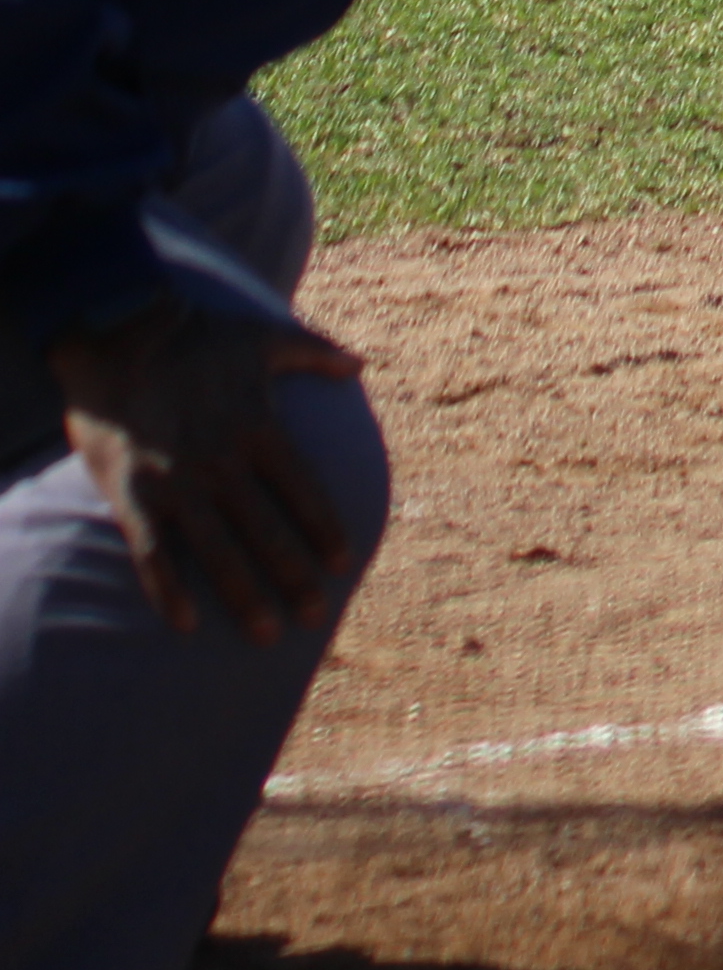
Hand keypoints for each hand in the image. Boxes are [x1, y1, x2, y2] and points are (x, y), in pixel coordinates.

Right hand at [47, 301, 369, 640]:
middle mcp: (224, 462)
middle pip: (269, 531)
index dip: (325, 528)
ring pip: (219, 551)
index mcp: (259, 428)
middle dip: (295, 577)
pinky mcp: (130, 493)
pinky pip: (153, 551)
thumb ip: (315, 352)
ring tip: (269, 633)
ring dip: (244, 595)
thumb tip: (360, 363)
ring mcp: (177, 481)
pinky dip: (167, 589)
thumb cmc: (193, 336)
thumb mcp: (262, 336)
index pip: (305, 490)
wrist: (114, 335)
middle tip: (317, 617)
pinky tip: (184, 624)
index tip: (345, 562)